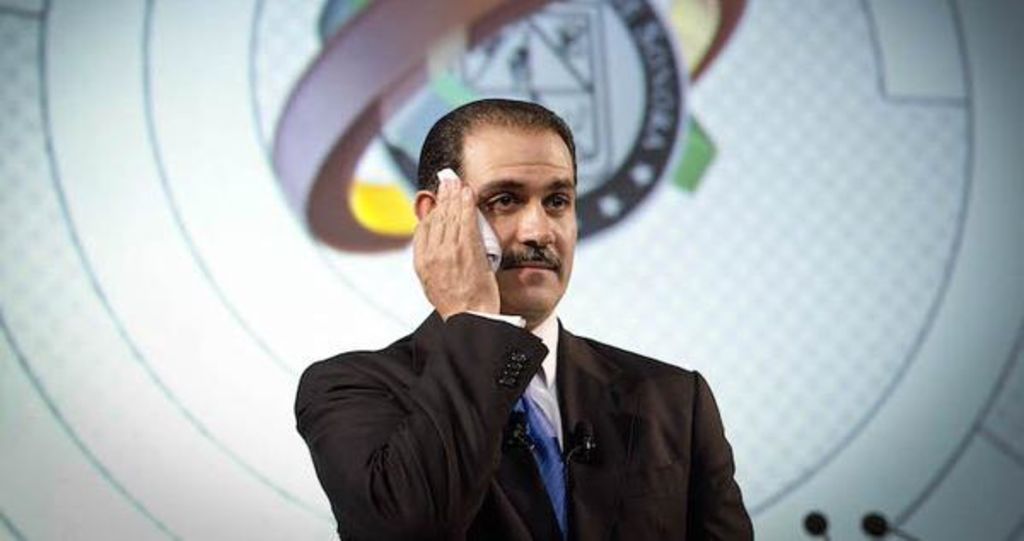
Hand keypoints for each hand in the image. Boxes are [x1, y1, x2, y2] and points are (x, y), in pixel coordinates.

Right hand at [413, 175, 499, 319]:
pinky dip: (466, 203)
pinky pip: (465, 220)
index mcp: (421, 262)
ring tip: (457, 182)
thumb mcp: (433, 282)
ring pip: (450, 215)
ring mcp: (449, 250)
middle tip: (448, 180)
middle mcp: (432, 254)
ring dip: (454, 195)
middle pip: (436, 217)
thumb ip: (430, 257)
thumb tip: (430, 238)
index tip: (439, 200)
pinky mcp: (467, 249)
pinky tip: (468, 192)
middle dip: (443, 196)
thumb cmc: (456, 304)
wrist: (470, 319)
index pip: (423, 228)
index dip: (432, 211)